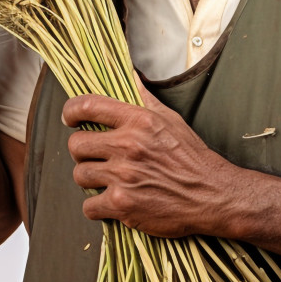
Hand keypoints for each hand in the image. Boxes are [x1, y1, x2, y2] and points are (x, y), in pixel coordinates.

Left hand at [62, 80, 240, 237]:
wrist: (211, 194)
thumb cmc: (191, 156)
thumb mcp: (170, 119)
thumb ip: (144, 97)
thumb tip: (129, 74)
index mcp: (138, 121)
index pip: (88, 106)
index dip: (71, 111)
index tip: (70, 118)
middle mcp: (128, 146)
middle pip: (76, 145)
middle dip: (82, 152)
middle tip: (95, 157)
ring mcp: (124, 176)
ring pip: (79, 175)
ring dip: (89, 179)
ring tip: (105, 180)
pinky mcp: (123, 205)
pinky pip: (89, 206)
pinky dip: (97, 207)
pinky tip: (111, 202)